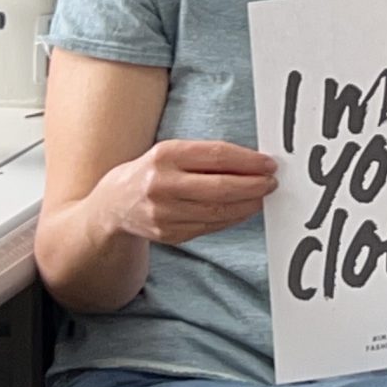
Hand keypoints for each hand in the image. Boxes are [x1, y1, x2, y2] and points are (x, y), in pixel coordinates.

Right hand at [101, 140, 277, 244]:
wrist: (115, 204)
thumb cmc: (154, 171)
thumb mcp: (174, 152)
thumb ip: (209, 156)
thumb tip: (255, 162)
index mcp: (165, 155)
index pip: (218, 156)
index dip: (249, 161)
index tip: (269, 164)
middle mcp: (161, 184)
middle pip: (221, 188)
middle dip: (253, 186)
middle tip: (272, 183)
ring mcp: (163, 213)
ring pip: (218, 212)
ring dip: (247, 205)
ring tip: (262, 196)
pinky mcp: (168, 234)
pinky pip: (209, 227)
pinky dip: (231, 218)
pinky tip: (243, 210)